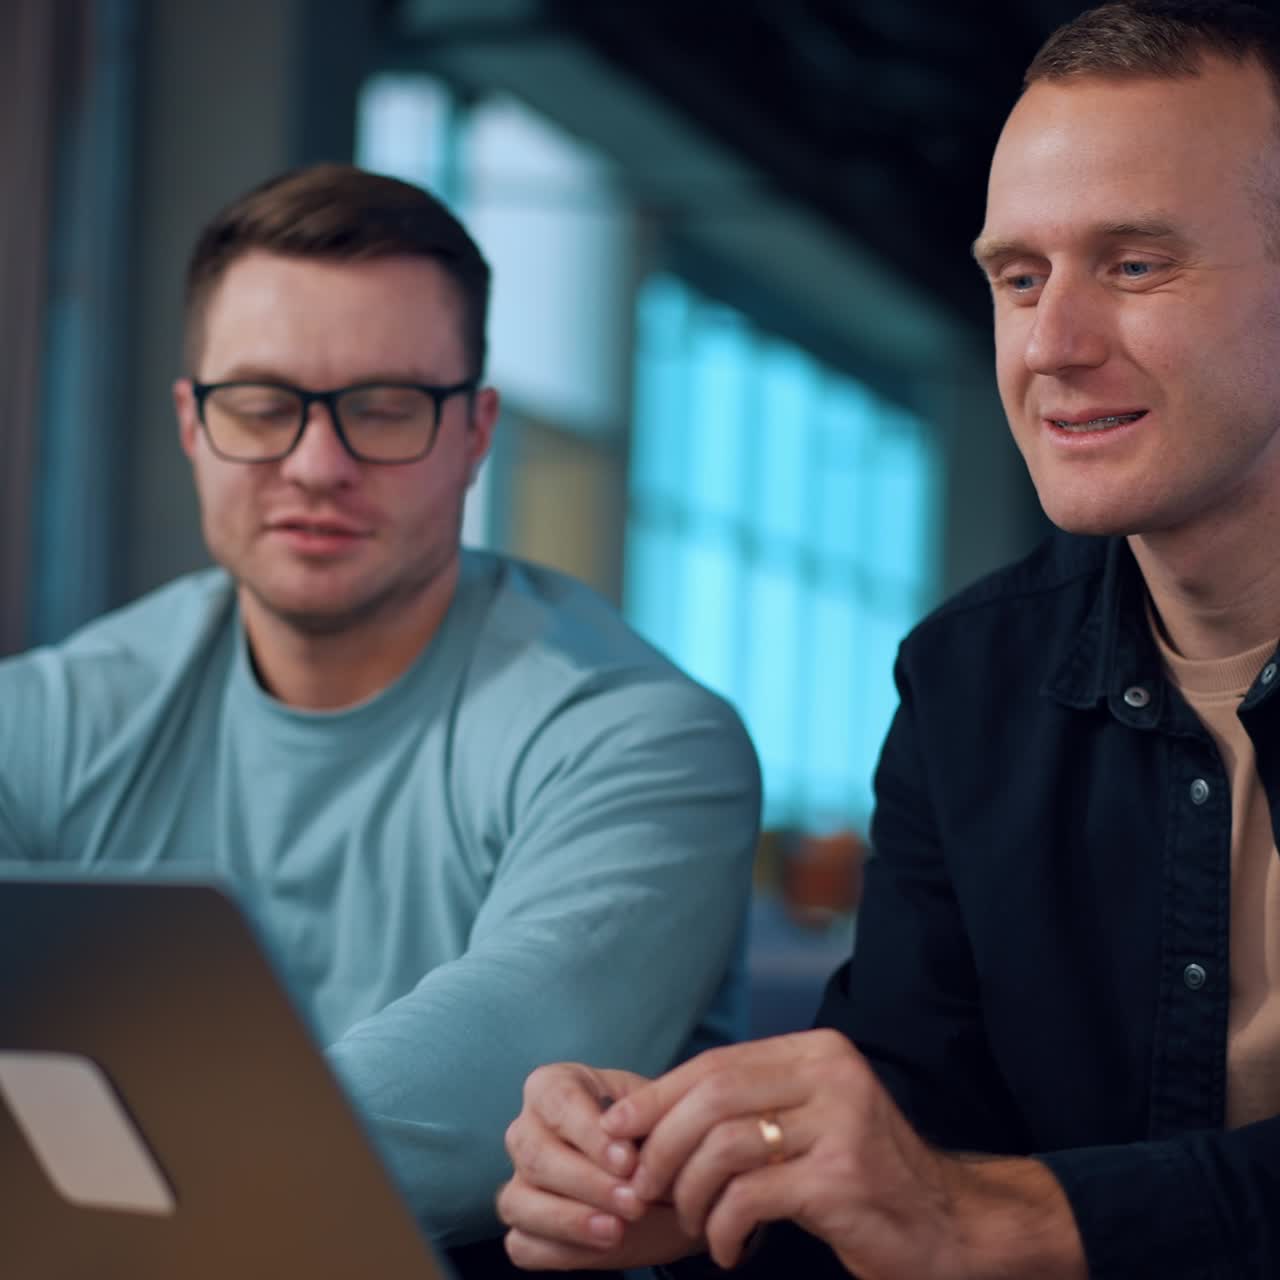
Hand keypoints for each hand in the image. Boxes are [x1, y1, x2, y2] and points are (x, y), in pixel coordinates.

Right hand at [497, 1062, 702, 1270]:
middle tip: (634, 1202)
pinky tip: (601, 1247)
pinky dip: (560, 1251)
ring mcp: (519, 1181)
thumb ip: (643, 1115)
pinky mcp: (523, 1228)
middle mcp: (526, 1129)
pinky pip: (523, 1244)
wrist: (669, 1184)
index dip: (589, 1132)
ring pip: (518, 1202)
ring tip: (617, 1231)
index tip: (629, 1161)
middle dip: (586, 1182)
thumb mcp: (659, 1113)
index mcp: (554, 1086)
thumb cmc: (655, 1134)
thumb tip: (619, 1136)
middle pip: (535, 1155)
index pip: (558, 1100)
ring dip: (569, 1220)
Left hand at [602, 1030, 1085, 1278]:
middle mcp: (831, 1074)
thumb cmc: (861, 1181)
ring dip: (690, 1193)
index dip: (658, 1097)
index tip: (617, 1132)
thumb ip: (749, 1108)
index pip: (716, 1064)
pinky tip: (730, 1249)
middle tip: (641, 1187)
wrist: (948, 1231)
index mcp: (817, 1052)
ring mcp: (840, 1123)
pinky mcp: (842, 1177)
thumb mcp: (807, 1125)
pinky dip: (724, 1227)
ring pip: (724, 1146)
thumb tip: (649, 1117)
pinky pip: (750, 1197)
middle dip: (662, 1146)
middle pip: (712, 1097)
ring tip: (692, 1225)